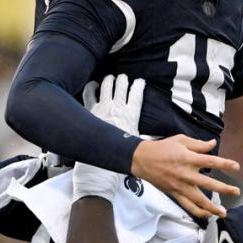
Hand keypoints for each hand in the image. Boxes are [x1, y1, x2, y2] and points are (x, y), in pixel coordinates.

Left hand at [75, 74, 144, 201]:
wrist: (100, 165)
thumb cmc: (120, 155)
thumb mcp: (137, 143)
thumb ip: (144, 136)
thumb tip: (153, 137)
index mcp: (130, 115)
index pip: (136, 94)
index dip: (139, 85)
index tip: (140, 81)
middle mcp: (116, 109)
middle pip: (121, 86)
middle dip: (123, 80)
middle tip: (123, 78)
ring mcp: (102, 108)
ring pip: (106, 86)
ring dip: (109, 80)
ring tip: (111, 78)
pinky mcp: (90, 111)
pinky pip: (89, 94)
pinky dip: (91, 87)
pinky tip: (93, 85)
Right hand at [131, 136, 239, 217]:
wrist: (142, 160)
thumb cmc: (163, 148)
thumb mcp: (181, 140)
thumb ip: (199, 144)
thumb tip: (213, 143)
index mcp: (188, 159)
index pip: (210, 162)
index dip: (224, 164)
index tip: (236, 166)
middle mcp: (186, 174)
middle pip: (208, 184)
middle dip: (224, 189)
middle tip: (236, 192)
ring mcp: (180, 186)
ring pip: (198, 200)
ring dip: (212, 207)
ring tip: (223, 212)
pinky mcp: (175, 194)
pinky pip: (188, 206)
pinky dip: (198, 212)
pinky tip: (208, 215)